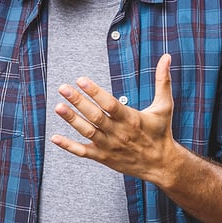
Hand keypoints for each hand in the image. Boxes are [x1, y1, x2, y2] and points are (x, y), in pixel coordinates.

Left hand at [51, 54, 183, 184]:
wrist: (162, 165)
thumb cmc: (161, 132)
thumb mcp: (164, 106)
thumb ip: (163, 81)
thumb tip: (166, 57)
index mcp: (132, 119)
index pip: (110, 104)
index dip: (95, 92)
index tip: (81, 80)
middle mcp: (119, 133)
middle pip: (95, 116)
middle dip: (78, 102)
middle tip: (63, 88)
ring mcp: (110, 146)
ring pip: (87, 132)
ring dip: (72, 120)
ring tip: (58, 107)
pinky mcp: (103, 157)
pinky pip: (83, 152)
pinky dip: (68, 146)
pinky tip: (55, 137)